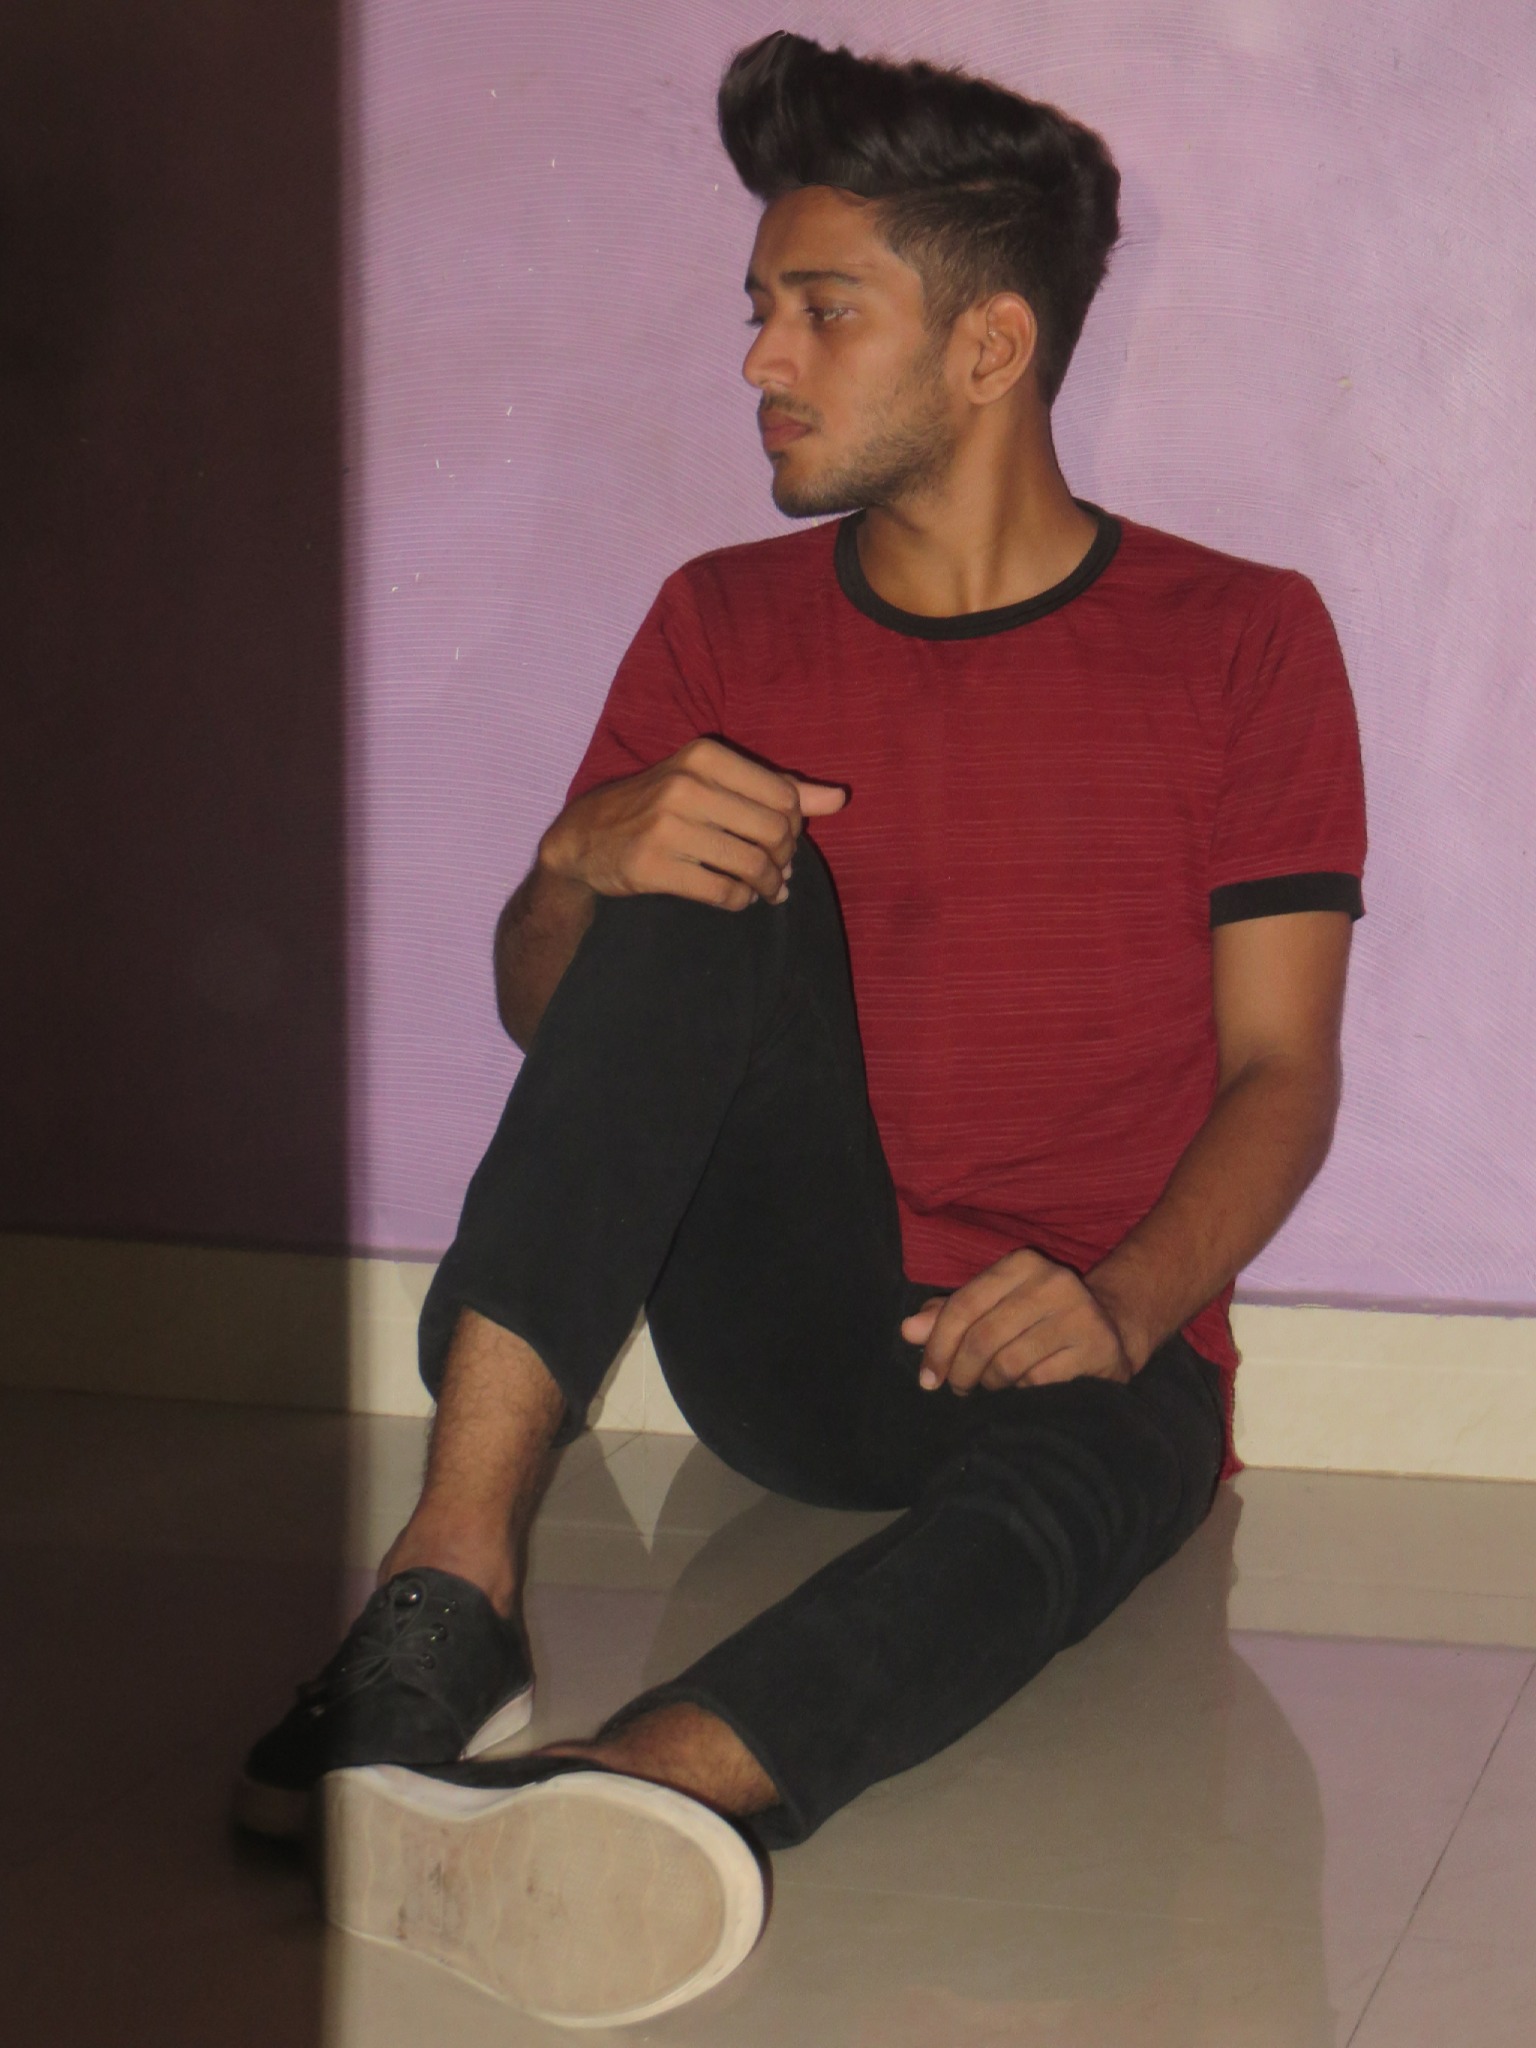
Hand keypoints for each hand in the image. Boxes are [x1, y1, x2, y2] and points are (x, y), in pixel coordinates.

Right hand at [539, 737, 845, 910]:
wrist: (584, 837)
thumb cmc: (659, 805)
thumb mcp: (711, 781)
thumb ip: (776, 787)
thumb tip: (841, 799)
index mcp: (703, 756)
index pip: (784, 796)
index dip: (795, 826)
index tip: (783, 840)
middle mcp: (685, 786)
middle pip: (774, 831)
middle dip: (785, 859)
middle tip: (778, 871)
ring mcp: (665, 828)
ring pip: (752, 864)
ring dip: (768, 886)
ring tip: (766, 890)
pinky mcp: (651, 868)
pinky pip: (723, 892)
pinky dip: (741, 900)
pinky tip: (738, 897)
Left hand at [900, 1249, 1137, 1395]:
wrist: (1111, 1329)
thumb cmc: (1037, 1319)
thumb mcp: (993, 1307)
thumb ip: (949, 1316)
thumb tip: (908, 1330)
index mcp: (1022, 1264)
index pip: (964, 1305)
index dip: (938, 1345)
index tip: (927, 1378)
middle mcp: (1054, 1281)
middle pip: (984, 1337)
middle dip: (961, 1371)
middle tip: (958, 1387)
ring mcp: (1080, 1314)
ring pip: (1009, 1362)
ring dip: (992, 1383)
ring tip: (991, 1385)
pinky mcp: (1097, 1347)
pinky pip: (1039, 1380)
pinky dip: (1022, 1391)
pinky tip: (1023, 1388)